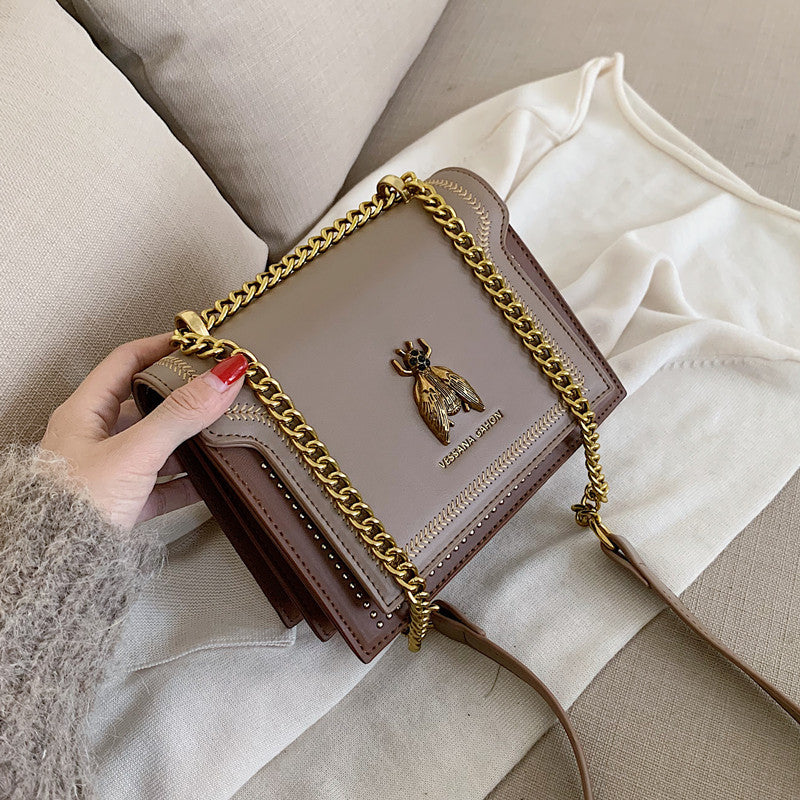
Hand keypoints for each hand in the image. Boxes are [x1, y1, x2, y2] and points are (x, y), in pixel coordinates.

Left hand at [40, 333, 247, 529]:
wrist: (59, 567)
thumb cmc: (74, 506)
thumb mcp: (135, 451)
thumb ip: (180, 413)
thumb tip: (221, 377)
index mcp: (85, 413)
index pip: (126, 361)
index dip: (162, 346)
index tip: (196, 343)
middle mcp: (95, 438)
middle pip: (147, 402)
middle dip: (183, 395)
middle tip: (216, 387)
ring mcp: (111, 470)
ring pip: (158, 443)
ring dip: (189, 438)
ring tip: (221, 431)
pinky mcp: (125, 502)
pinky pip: (163, 483)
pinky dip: (189, 480)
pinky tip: (210, 480)